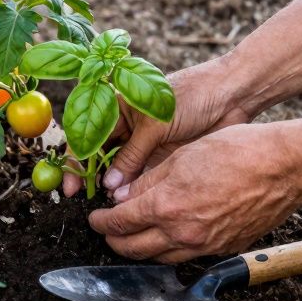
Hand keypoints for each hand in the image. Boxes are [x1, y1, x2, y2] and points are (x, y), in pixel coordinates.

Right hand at [62, 55, 251, 197]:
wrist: (230, 96)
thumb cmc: (190, 96)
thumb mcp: (155, 124)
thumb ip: (132, 155)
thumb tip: (109, 185)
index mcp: (117, 106)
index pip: (87, 133)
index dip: (77, 159)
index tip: (71, 185)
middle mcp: (126, 126)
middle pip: (99, 154)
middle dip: (90, 177)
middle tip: (84, 200)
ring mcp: (143, 143)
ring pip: (119, 169)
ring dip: (112, 186)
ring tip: (108, 204)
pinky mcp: (161, 157)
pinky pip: (141, 176)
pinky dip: (133, 190)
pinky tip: (128, 202)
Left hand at [87, 123, 301, 263]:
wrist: (283, 167)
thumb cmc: (235, 151)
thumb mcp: (181, 156)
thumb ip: (148, 180)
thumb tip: (123, 195)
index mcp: (166, 206)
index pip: (120, 223)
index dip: (102, 222)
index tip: (95, 218)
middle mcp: (183, 232)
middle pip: (135, 249)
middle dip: (115, 241)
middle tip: (108, 230)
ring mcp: (206, 244)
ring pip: (161, 258)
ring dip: (142, 249)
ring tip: (134, 235)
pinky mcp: (225, 247)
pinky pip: (189, 255)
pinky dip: (172, 249)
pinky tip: (170, 235)